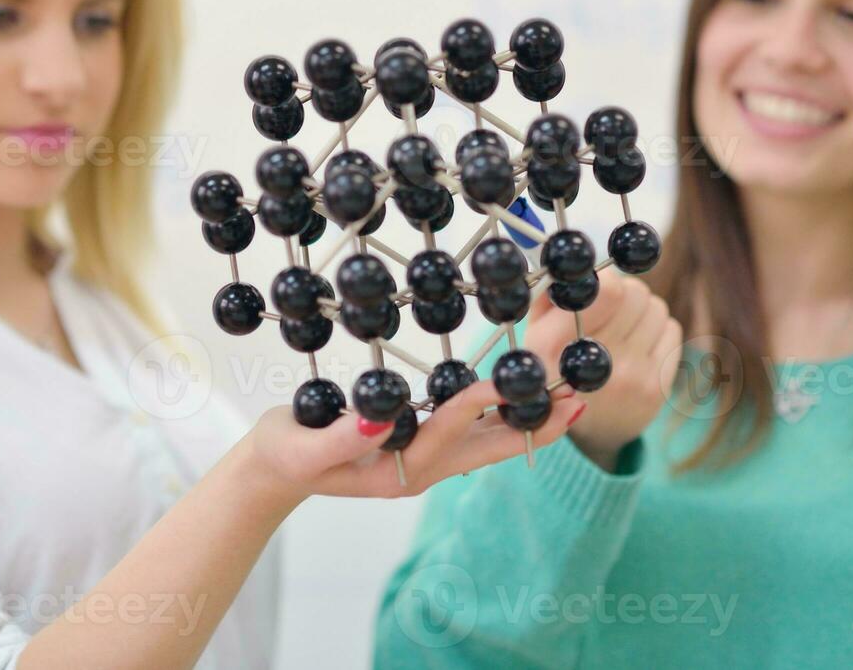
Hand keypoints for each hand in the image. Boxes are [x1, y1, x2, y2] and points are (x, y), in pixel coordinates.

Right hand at [238, 380, 586, 504]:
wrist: (273, 474)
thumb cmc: (286, 455)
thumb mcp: (303, 449)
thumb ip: (341, 438)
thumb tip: (380, 419)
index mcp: (397, 471)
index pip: (447, 431)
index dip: (478, 402)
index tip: (506, 378)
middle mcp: (421, 470)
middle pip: (488, 448)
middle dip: (533, 425)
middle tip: (578, 402)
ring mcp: (424, 462)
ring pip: (487, 443)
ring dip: (528, 421)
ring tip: (568, 399)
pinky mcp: (420, 447)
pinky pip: (472, 435)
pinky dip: (502, 416)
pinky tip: (521, 400)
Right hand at [522, 268, 681, 469]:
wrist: (590, 432)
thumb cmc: (561, 368)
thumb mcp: (538, 334)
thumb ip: (552, 296)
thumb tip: (579, 264)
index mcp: (553, 346)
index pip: (608, 289)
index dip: (606, 278)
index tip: (598, 286)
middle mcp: (593, 363)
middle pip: (635, 292)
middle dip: (624, 291)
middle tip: (610, 307)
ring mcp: (630, 377)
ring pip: (655, 306)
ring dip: (641, 309)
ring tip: (624, 326)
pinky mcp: (657, 387)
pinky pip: (672, 328)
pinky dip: (657, 328)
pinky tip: (639, 343)